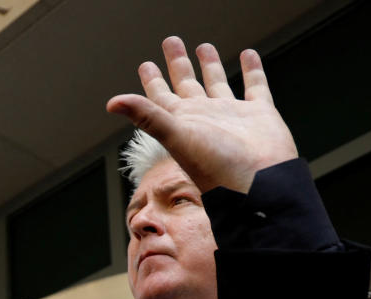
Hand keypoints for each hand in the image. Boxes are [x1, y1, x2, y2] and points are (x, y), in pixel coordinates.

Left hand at [107, 36, 297, 193]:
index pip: (161, 96)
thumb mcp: (176, 136)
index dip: (152, 80)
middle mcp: (205, 117)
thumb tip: (111, 103)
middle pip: (187, 85)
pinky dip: (252, 71)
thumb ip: (147, 116)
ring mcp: (231, 116)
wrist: (257, 184)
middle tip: (171, 42)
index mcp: (182, 122)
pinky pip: (255, 86)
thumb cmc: (215, 167)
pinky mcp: (259, 115)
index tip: (146, 64)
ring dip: (210, 66)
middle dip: (178, 64)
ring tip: (203, 47)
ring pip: (217, 84)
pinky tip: (248, 55)